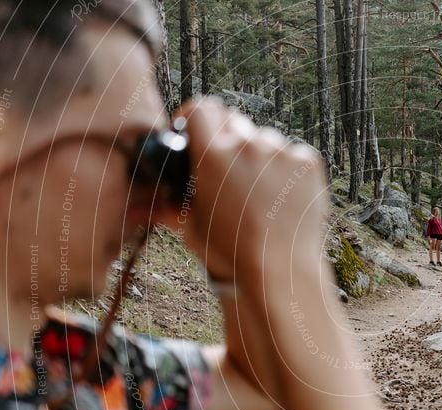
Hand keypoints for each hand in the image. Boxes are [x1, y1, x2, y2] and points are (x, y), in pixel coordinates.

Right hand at [164, 96, 327, 281]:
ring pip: (265, 138)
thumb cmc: (231, 252)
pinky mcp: (308, 162)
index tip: (196, 132)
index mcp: (212, 154)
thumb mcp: (192, 227)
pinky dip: (287, 169)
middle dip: (227, 139)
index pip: (202, 107)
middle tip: (228, 171)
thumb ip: (165, 208)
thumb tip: (133, 211)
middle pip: (233, 120)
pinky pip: (293, 154)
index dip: (196, 117)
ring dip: (259, 155)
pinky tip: (281, 196)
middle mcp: (248, 145)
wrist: (280, 270)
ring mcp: (281, 152)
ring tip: (258, 192)